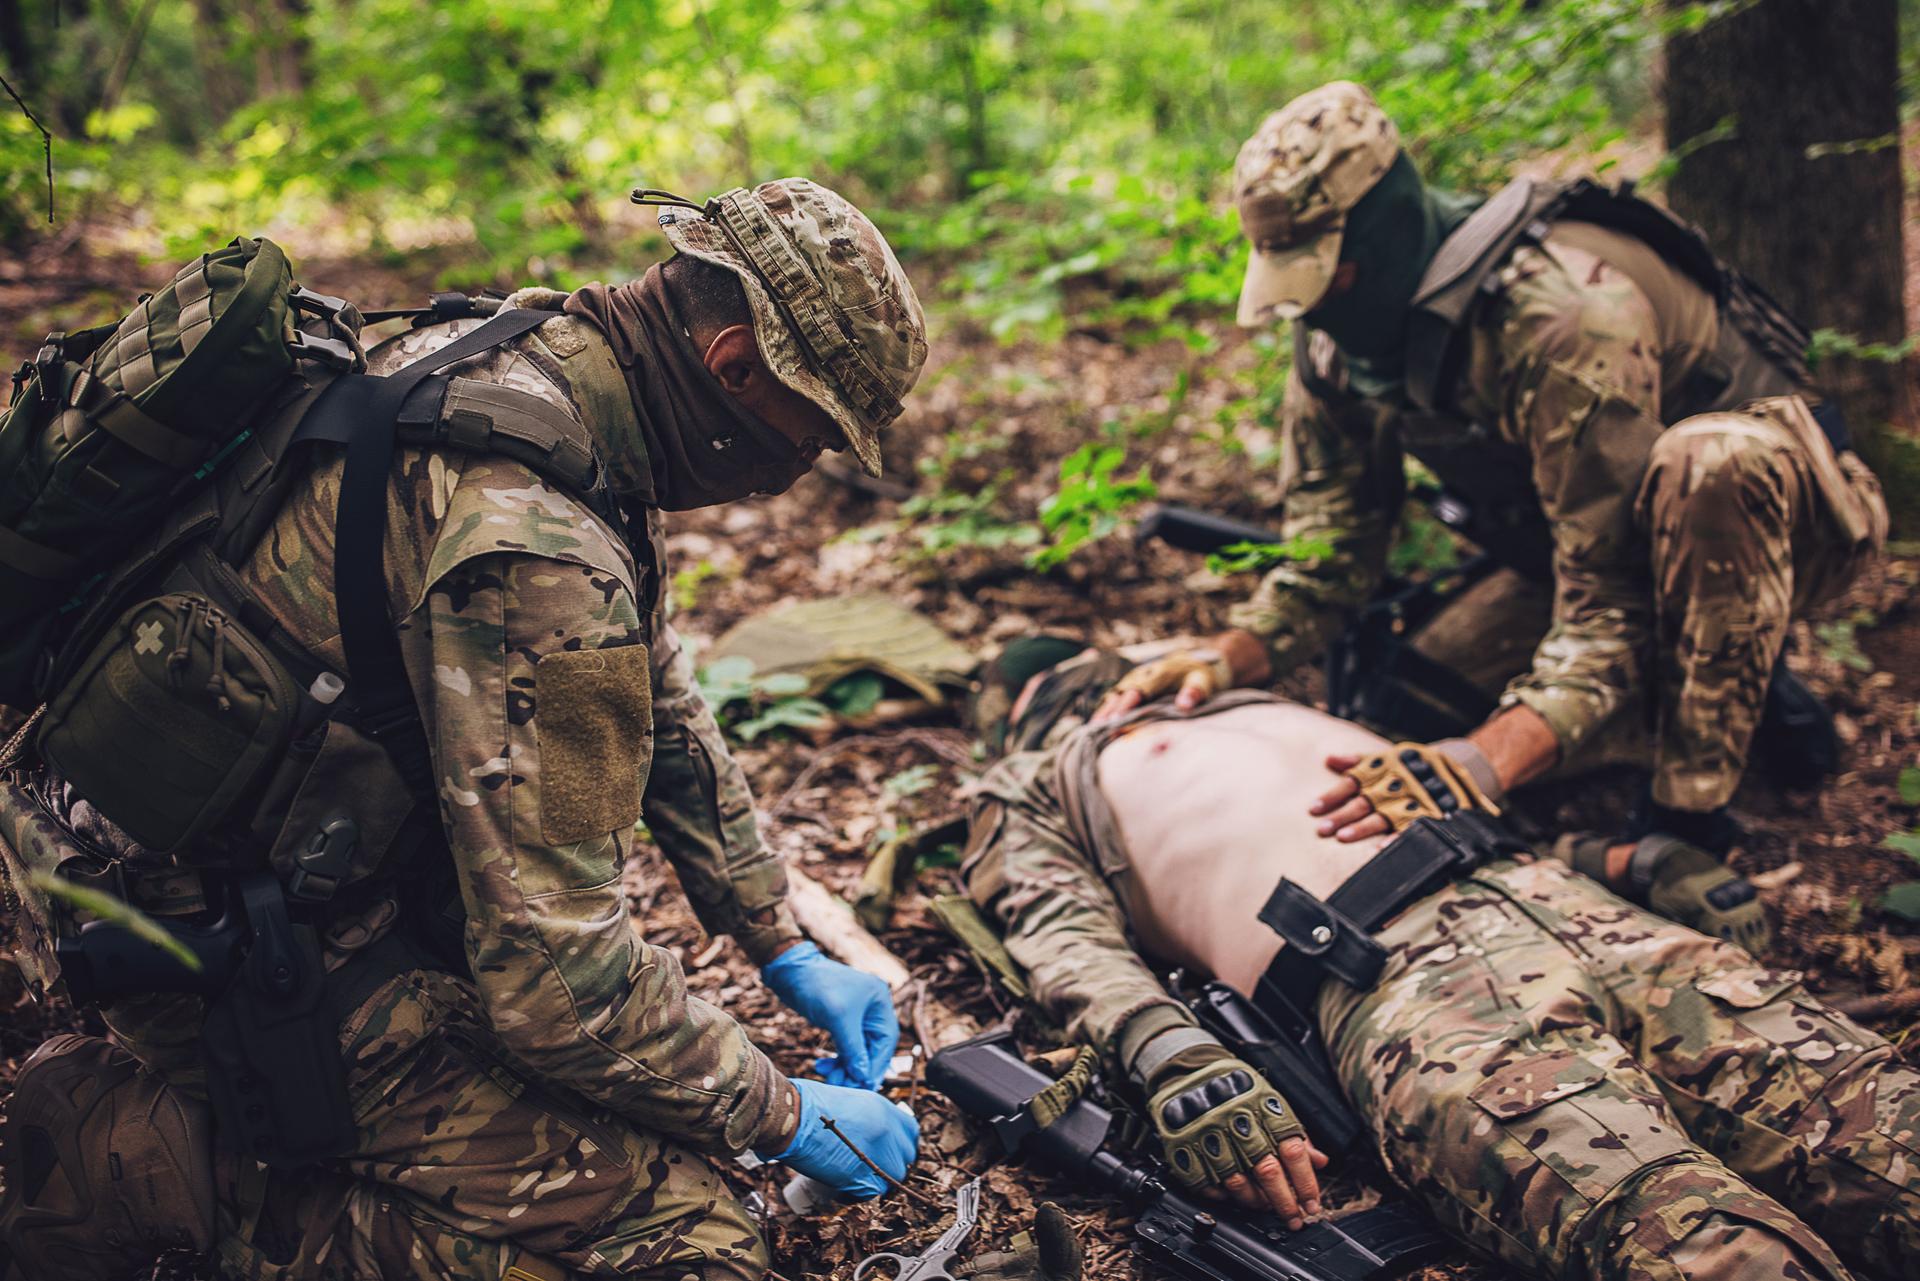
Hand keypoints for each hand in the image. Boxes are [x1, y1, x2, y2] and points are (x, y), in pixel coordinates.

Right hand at [757, 1078, 918, 1200]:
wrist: (790, 1117)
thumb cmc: (806, 1104)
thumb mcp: (845, 1100)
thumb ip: (861, 1116)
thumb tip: (862, 1130)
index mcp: (882, 1109)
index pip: (911, 1132)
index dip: (900, 1144)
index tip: (888, 1150)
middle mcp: (886, 1131)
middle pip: (905, 1158)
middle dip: (890, 1165)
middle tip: (869, 1167)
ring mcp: (877, 1154)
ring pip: (892, 1178)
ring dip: (875, 1181)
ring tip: (853, 1179)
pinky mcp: (861, 1175)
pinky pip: (871, 1193)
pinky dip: (857, 1194)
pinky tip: (841, 1190)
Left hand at [761, 942, 898, 1090]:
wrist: (790, 971)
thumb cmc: (816, 986)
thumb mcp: (838, 1018)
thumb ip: (853, 1049)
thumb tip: (863, 1077)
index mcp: (880, 1001)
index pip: (886, 1041)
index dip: (876, 1065)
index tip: (864, 1085)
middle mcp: (872, 1009)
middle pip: (873, 1048)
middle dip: (858, 1069)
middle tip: (842, 1086)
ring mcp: (857, 1016)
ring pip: (858, 1051)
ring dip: (845, 1067)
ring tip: (829, 1078)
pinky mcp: (841, 1022)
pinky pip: (846, 1047)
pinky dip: (837, 1059)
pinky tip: (822, 1065)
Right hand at [1092, 648, 1230, 721]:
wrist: (1194, 662)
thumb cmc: (1200, 677)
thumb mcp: (1204, 683)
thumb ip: (1195, 692)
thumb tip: (1184, 705)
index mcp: (1160, 674)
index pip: (1141, 690)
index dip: (1128, 705)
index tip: (1118, 719)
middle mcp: (1143, 674)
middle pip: (1123, 692)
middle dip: (1110, 710)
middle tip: (1099, 727)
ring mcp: (1135, 678)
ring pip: (1115, 693)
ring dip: (1104, 710)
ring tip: (1092, 728)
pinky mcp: (1130, 684)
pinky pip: (1115, 695)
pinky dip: (1105, 708)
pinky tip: (1097, 722)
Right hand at [1146, 1048, 1326, 1229]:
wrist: (1189, 1069)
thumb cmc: (1237, 1089)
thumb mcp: (1272, 1102)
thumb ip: (1296, 1134)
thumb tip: (1320, 1162)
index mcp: (1264, 1108)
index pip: (1293, 1152)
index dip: (1306, 1183)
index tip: (1313, 1204)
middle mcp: (1238, 1122)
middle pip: (1267, 1172)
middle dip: (1285, 1202)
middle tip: (1294, 1219)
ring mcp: (1210, 1134)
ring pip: (1237, 1182)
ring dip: (1254, 1202)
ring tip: (1264, 1206)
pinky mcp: (1185, 1145)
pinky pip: (1206, 1182)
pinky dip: (1221, 1195)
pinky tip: (1232, 1195)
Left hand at [1309, 742, 1499, 840]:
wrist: (1460, 770)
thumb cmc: (1414, 765)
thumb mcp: (1389, 757)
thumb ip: (1359, 760)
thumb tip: (1328, 760)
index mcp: (1384, 770)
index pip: (1352, 782)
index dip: (1333, 796)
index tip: (1312, 809)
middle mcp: (1395, 785)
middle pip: (1363, 802)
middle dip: (1342, 816)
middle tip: (1321, 829)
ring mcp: (1411, 801)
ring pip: (1383, 816)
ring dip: (1363, 828)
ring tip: (1343, 838)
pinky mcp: (1427, 816)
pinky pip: (1410, 829)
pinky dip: (1396, 840)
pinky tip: (1380, 851)